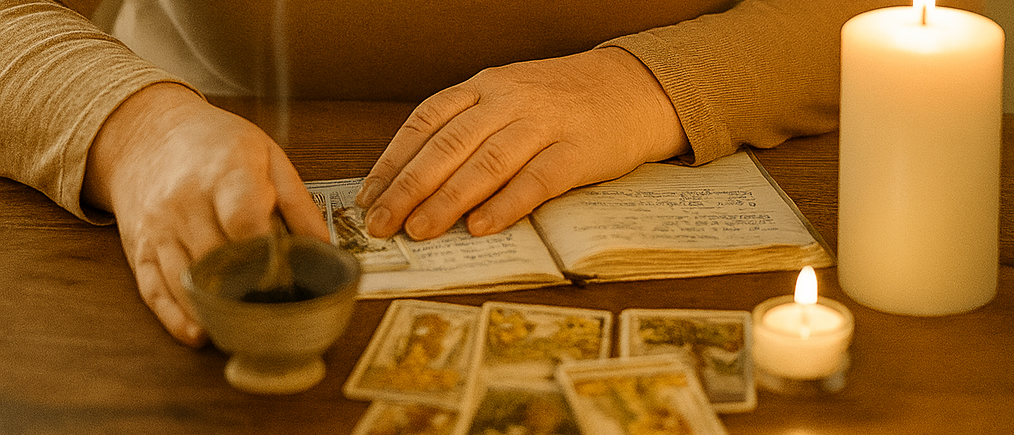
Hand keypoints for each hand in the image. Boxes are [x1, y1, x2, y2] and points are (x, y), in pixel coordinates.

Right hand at [83, 84, 328, 346]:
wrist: (146, 133)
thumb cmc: (213, 142)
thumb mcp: (266, 154)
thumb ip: (297, 202)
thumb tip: (325, 247)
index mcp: (224, 173)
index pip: (244, 220)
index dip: (267, 253)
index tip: (289, 276)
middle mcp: (185, 202)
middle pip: (216, 257)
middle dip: (247, 287)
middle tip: (277, 311)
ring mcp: (158, 228)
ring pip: (184, 280)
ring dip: (214, 310)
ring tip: (246, 331)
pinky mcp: (138, 248)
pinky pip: (153, 289)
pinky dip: (175, 317)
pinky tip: (198, 334)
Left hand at [356, 47, 689, 240]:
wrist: (634, 87)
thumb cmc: (563, 101)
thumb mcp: (509, 98)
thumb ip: (469, 129)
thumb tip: (417, 181)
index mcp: (485, 87)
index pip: (426, 122)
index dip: (393, 161)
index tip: (368, 197)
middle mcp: (509, 100)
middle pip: (448, 146)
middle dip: (408, 188)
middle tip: (381, 223)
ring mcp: (545, 124)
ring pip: (485, 163)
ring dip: (447, 200)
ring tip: (419, 230)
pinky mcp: (578, 151)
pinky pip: (536, 180)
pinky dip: (506, 205)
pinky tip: (481, 227)